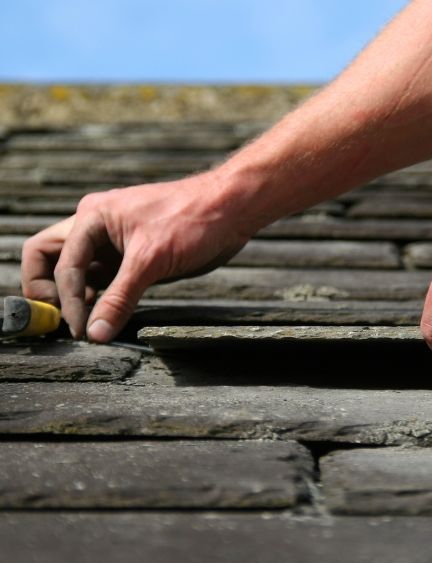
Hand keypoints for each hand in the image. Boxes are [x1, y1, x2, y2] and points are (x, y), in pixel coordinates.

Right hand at [21, 173, 248, 341]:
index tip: (81, 329)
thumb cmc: (192, 221)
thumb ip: (121, 298)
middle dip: (51, 290)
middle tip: (66, 321)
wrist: (230, 210)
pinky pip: (106, 279)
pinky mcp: (134, 256)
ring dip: (78, 297)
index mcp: (92, 217)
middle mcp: (97, 228)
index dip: (69, 300)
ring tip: (88, 325)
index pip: (64, 265)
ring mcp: (114, 242)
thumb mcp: (151, 261)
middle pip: (52, 258)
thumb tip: (96, 333)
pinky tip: (109, 315)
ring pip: (80, 272)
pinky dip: (102, 297)